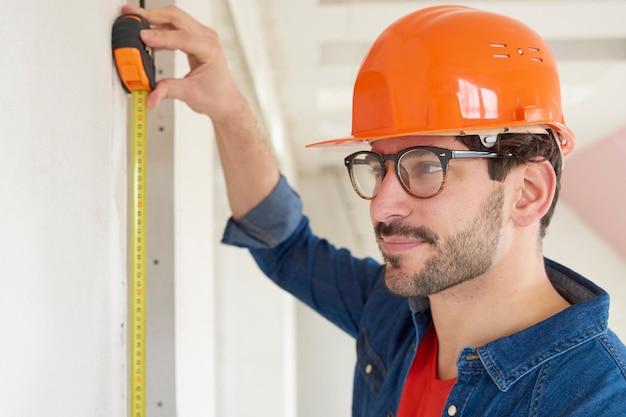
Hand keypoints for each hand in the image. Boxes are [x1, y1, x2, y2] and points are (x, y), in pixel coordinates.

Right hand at [121, 5, 240, 120]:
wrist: (224, 100)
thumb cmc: (216, 96)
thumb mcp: (190, 94)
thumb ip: (168, 91)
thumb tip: (150, 95)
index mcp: (209, 49)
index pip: (182, 37)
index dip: (161, 36)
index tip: (143, 36)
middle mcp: (207, 38)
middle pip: (176, 17)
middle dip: (152, 15)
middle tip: (131, 15)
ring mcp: (201, 35)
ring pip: (174, 18)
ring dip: (154, 18)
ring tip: (134, 20)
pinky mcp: (194, 38)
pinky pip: (175, 26)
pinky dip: (159, 27)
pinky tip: (147, 35)